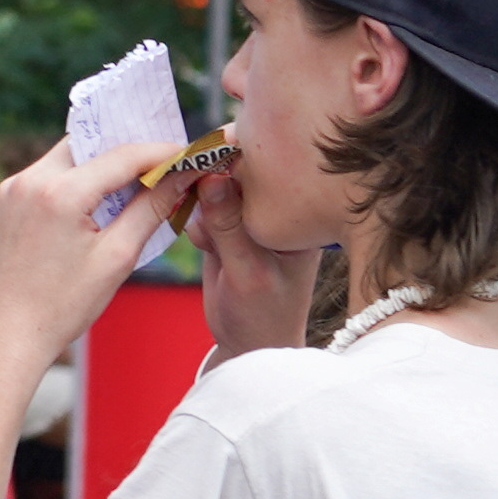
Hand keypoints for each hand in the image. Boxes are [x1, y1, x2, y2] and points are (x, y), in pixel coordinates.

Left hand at [0, 138, 183, 381]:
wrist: (2, 338)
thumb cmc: (61, 307)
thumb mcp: (116, 258)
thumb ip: (150, 210)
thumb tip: (178, 178)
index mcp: (59, 192)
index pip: (122, 155)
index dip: (160, 151)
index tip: (186, 154)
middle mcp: (27, 181)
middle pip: (87, 148)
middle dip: (123, 156)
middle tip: (156, 169)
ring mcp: (6, 191)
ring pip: (61, 163)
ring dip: (92, 172)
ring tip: (122, 196)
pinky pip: (38, 182)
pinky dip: (64, 188)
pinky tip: (81, 215)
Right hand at [183, 161, 338, 355]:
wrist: (251, 346)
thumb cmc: (263, 316)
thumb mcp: (247, 272)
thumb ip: (229, 226)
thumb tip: (211, 176)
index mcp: (299, 218)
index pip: (272, 172)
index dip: (240, 156)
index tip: (211, 152)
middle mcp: (278, 213)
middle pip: (240, 172)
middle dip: (214, 179)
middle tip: (202, 200)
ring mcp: (252, 219)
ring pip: (216, 189)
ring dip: (203, 205)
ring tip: (210, 241)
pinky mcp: (228, 229)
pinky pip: (204, 210)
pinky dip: (198, 222)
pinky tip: (206, 247)